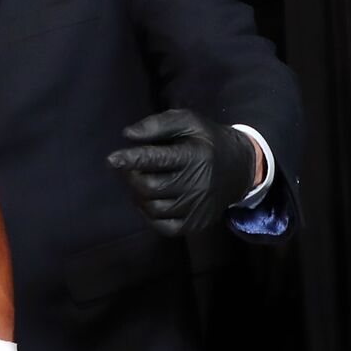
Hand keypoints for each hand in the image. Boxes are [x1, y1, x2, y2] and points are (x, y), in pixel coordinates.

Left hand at [106, 109, 259, 237]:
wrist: (240, 168)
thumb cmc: (206, 141)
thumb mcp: (188, 122)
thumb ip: (158, 125)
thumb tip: (128, 135)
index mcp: (194, 156)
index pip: (157, 159)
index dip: (131, 159)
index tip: (111, 159)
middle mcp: (197, 184)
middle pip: (149, 187)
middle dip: (132, 176)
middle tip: (131, 168)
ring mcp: (197, 207)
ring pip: (153, 208)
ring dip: (139, 195)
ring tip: (143, 181)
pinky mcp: (197, 223)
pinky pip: (164, 227)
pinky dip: (150, 215)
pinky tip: (151, 200)